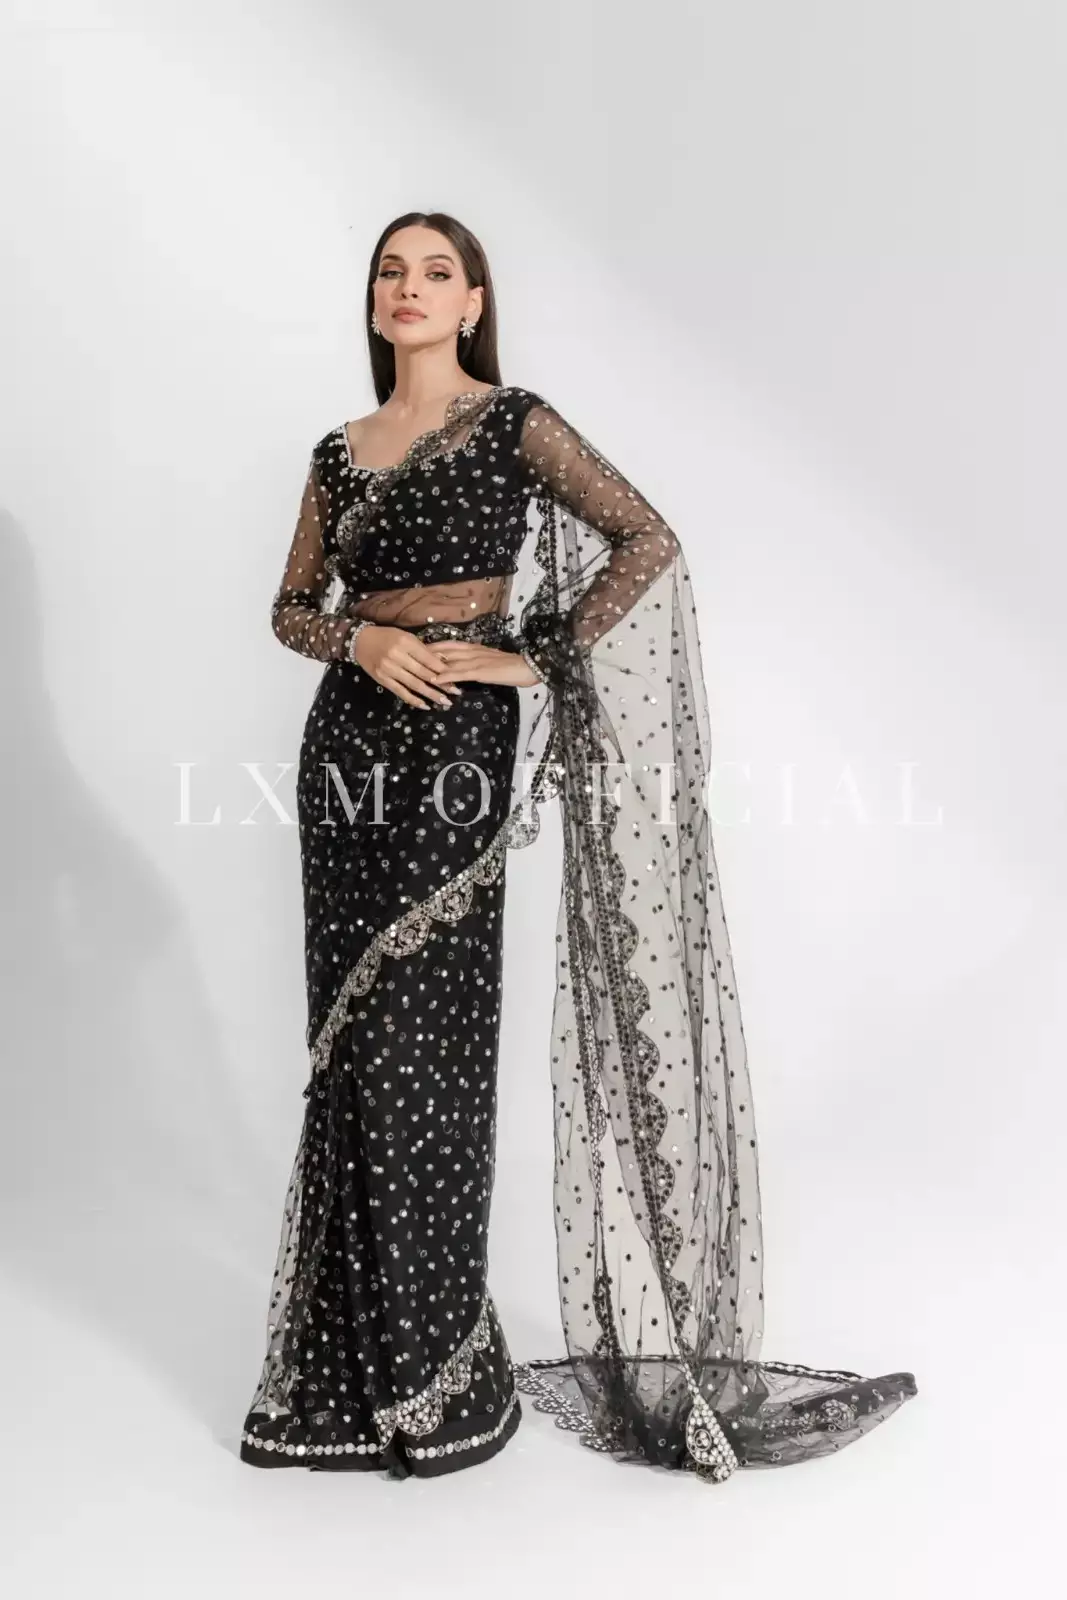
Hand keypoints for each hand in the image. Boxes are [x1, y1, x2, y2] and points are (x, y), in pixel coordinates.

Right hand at [351, 624, 464, 709]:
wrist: (360, 641)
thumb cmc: (386, 636)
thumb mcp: (405, 636)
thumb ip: (421, 649)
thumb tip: (442, 662)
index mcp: (405, 642)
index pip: (428, 658)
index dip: (443, 669)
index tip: (456, 676)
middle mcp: (397, 656)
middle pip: (423, 673)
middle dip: (441, 684)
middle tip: (456, 692)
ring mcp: (388, 669)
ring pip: (414, 684)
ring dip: (431, 694)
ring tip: (445, 702)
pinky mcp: (382, 680)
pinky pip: (401, 692)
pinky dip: (413, 700)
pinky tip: (425, 705)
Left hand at [426, 640, 541, 688]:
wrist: (527, 667)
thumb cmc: (510, 666)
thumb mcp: (488, 661)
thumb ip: (474, 662)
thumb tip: (459, 667)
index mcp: (474, 647)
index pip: (448, 645)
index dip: (431, 647)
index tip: (415, 649)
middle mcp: (472, 651)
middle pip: (443, 651)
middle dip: (425, 655)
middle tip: (408, 658)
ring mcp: (475, 660)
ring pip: (449, 662)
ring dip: (431, 666)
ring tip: (415, 669)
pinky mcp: (480, 671)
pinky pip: (459, 673)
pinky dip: (446, 676)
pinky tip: (435, 681)